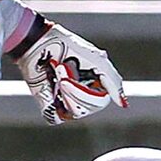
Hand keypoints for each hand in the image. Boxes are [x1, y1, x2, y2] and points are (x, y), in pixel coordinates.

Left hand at [12, 19, 127, 124]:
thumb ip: (112, 80)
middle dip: (75, 90)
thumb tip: (123, 104)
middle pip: (88, 108)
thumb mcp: (96, 60)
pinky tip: (50, 86)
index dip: (88, 92)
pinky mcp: (50, 106)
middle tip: (62, 70)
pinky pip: (56, 118)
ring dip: (64, 92)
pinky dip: (53, 102)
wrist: (37, 42)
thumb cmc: (66, 46)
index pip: (100, 101)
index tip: (76, 74)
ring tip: (56, 74)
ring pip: (74, 113)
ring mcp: (66, 103)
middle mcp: (83, 96)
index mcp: (96, 85)